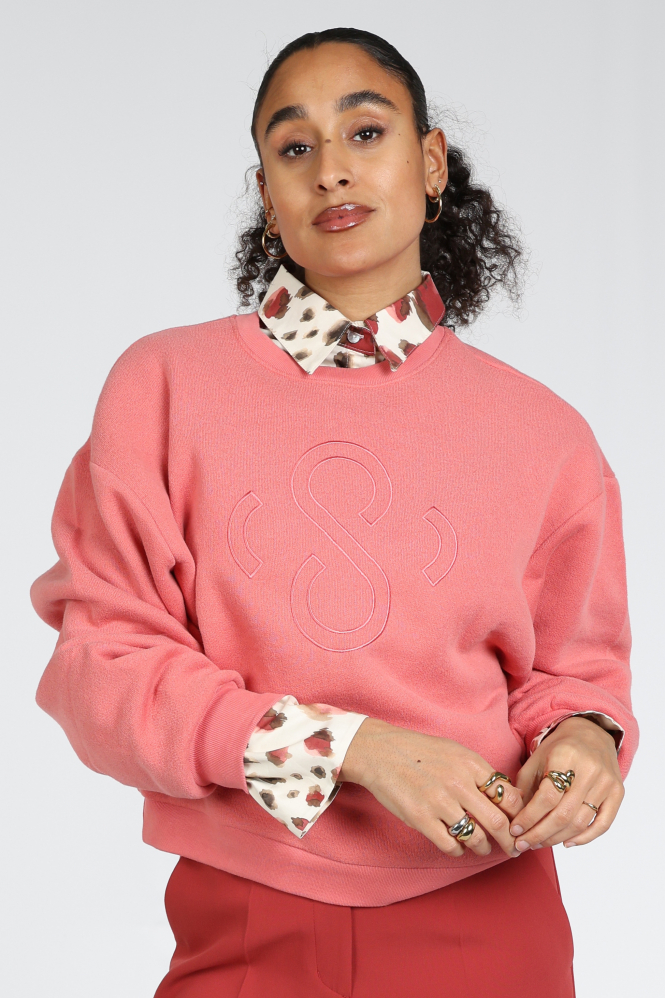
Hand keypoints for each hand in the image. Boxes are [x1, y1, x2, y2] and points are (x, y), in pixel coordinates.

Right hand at [339, 718, 522, 858]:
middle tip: (513, 848)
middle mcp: (458, 783)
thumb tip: (508, 794)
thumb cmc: (419, 752)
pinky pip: (450, 845)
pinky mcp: (421, 818)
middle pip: (497, 821)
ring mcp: (439, 802)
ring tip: (482, 847)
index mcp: (470, 763)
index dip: (518, 814)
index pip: (507, 796)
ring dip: (483, 847)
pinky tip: (456, 844)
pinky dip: (458, 849)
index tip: (519, 824)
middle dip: (510, 840)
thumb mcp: (455, 751)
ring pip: (476, 837)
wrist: (380, 752)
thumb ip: (480, 771)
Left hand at [510, 716, 623, 851]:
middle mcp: (589, 769)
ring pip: (580, 822)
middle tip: (524, 844)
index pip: (546, 797)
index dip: (529, 818)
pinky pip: (603, 824)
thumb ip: (525, 787)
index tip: (515, 830)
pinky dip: (585, 838)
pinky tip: (566, 843)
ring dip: (557, 838)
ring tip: (539, 843)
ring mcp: (606, 782)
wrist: (591, 733)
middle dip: (540, 834)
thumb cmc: (559, 748)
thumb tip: (516, 819)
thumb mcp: (536, 759)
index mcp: (565, 756)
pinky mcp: (618, 792)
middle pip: (563, 814)